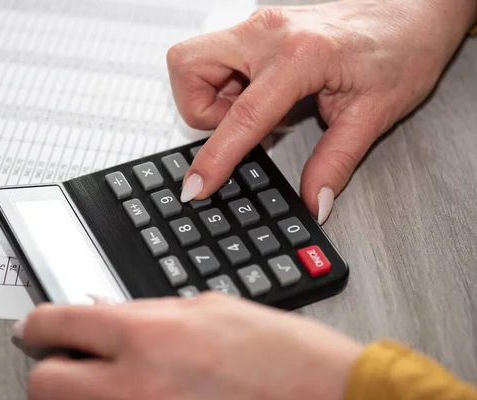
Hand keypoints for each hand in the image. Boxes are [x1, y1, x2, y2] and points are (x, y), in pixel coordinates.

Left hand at [17, 293, 362, 399]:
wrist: (328, 398)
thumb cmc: (283, 354)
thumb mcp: (210, 309)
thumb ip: (146, 313)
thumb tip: (101, 314)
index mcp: (149, 335)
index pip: (56, 323)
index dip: (38, 323)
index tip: (36, 327)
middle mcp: (134, 387)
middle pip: (45, 384)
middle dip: (53, 368)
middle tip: (73, 360)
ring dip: (81, 395)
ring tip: (113, 381)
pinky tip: (142, 397)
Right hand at [169, 0, 476, 222]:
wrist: (415, 11)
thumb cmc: (402, 48)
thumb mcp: (372, 115)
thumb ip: (336, 162)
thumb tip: (313, 199)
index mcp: (299, 56)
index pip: (241, 116)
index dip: (215, 159)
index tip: (197, 186)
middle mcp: (268, 32)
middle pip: (188, 67)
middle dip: (199, 108)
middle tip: (236, 126)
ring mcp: (260, 25)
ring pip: (195, 61)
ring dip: (213, 97)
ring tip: (257, 111)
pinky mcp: (259, 28)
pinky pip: (217, 58)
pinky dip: (227, 85)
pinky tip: (262, 96)